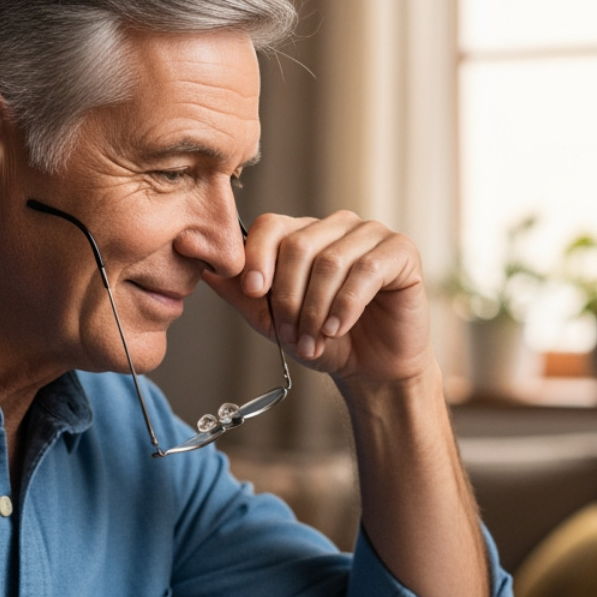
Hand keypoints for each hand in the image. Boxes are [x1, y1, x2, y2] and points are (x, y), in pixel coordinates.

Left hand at [201, 211, 432, 385]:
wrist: (372, 370)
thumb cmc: (326, 340)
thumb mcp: (273, 318)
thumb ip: (239, 288)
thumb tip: (196, 254)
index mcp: (305, 234)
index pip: (271, 226)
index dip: (258, 258)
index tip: (255, 293)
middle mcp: (337, 227)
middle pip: (298, 245)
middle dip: (289, 298)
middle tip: (293, 335)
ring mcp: (371, 234)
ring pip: (329, 261)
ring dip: (317, 309)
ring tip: (317, 340)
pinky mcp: (401, 251)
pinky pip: (366, 269)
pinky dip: (346, 305)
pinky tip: (339, 328)